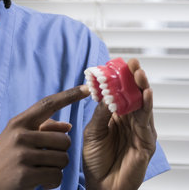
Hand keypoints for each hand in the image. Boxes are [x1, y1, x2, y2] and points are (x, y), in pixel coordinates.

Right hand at [0, 85, 88, 189]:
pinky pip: (56, 176)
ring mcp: (21, 154)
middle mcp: (19, 134)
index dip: (68, 96)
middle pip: (64, 139)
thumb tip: (68, 126)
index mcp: (18, 123)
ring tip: (40, 171)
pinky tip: (40, 183)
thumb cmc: (5, 160)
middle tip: (45, 160)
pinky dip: (52, 183)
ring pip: (63, 159)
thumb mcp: (17, 139)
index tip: (86, 88)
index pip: (47, 104)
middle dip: (61, 153)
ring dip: (56, 169)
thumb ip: (41, 129)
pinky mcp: (25, 173)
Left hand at [83, 58, 156, 189]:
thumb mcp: (93, 131)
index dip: (120, 79)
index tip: (118, 63)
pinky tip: (146, 95)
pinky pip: (147, 122)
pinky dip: (147, 107)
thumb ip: (100, 113)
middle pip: (134, 96)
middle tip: (132, 63)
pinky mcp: (146, 142)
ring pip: (143, 105)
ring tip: (139, 73)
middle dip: (134, 79)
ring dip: (142, 88)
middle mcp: (128, 122)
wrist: (101, 186)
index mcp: (114, 117)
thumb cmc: (94, 160)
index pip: (120, 94)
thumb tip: (106, 93)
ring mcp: (139, 131)